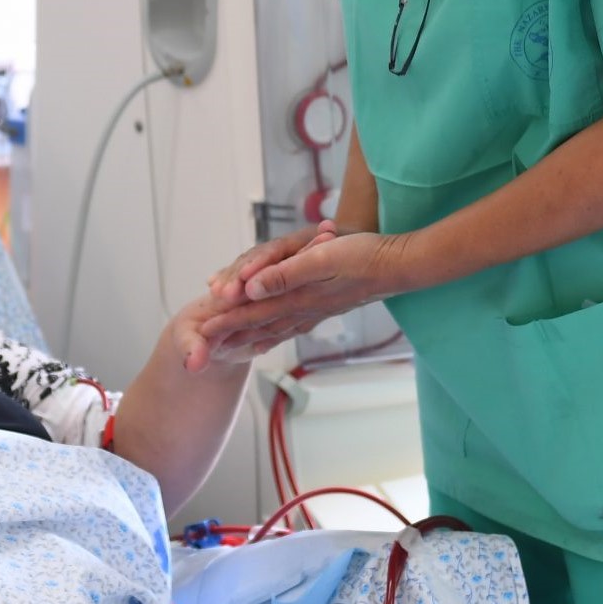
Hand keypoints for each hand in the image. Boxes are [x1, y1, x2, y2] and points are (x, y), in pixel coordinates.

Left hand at [190, 229, 402, 368]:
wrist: (401, 266)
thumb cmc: (364, 256)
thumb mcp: (322, 259)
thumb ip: (286, 275)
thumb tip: (253, 289)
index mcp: (299, 297)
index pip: (254, 311)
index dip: (227, 320)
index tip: (201, 331)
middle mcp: (305, 308)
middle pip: (260, 325)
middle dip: (231, 333)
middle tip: (205, 345)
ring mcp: (316, 310)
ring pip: (274, 327)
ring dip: (250, 336)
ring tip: (230, 346)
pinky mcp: (326, 306)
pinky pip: (292, 325)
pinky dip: (276, 333)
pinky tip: (272, 337)